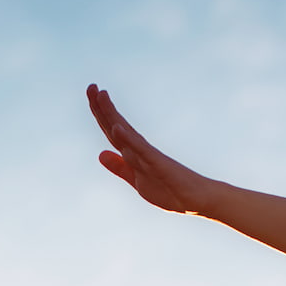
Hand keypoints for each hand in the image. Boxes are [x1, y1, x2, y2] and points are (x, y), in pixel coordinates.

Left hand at [87, 84, 216, 214]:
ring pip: (126, 132)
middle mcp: (139, 149)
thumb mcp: (136, 180)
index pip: (112, 130)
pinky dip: (128, 138)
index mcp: (133, 154)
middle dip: (102, 107)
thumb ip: (120, 167)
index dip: (100, 113)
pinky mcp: (158, 162)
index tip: (92, 93)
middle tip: (91, 86)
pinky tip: (117, 128)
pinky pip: (140, 150)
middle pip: (116, 125)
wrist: (195, 199)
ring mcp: (148, 154)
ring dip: (112, 114)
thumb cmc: (170, 190)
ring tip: (100, 96)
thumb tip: (101, 154)